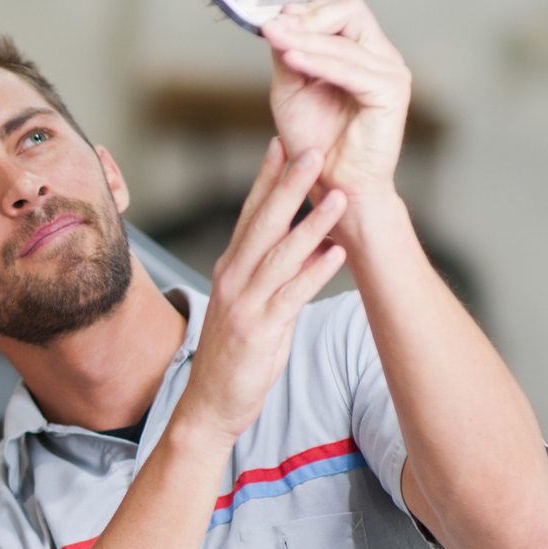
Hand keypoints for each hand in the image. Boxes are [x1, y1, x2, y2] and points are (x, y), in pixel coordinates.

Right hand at [177, 139, 349, 441]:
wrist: (210, 404)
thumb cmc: (234, 355)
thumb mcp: (249, 305)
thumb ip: (274, 273)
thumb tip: (310, 243)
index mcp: (230, 269)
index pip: (248, 214)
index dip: (265, 178)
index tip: (282, 144)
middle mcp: (233, 279)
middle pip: (263, 224)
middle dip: (288, 185)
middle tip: (311, 151)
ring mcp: (244, 304)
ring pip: (280, 254)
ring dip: (312, 223)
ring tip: (338, 197)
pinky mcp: (259, 330)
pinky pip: (291, 295)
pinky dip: (314, 273)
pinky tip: (336, 254)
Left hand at [262, 0, 411, 200]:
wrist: (333, 185)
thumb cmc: (315, 142)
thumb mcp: (291, 88)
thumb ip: (288, 53)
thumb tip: (278, 20)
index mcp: (362, 51)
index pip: (341, 7)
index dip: (305, 8)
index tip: (271, 17)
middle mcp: (381, 57)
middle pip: (351, 9)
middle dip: (307, 16)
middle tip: (273, 25)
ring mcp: (391, 72)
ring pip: (345, 39)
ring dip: (303, 37)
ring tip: (273, 37)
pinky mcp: (391, 93)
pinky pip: (351, 69)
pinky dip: (318, 61)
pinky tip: (291, 58)